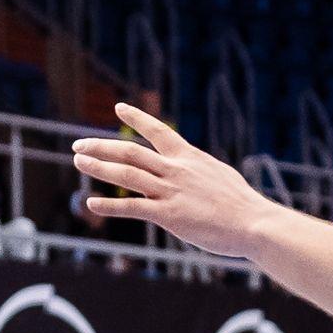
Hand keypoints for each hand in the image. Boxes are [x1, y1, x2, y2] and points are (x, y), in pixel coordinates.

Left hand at [70, 105, 275, 258]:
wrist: (254, 224)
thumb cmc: (242, 206)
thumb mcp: (220, 176)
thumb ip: (200, 171)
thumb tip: (195, 168)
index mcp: (189, 158)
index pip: (159, 131)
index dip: (137, 118)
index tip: (119, 108)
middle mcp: (176, 170)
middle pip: (131, 152)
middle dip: (101, 147)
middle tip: (79, 145)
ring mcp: (171, 191)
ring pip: (126, 175)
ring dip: (99, 168)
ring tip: (79, 163)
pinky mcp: (170, 215)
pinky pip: (133, 207)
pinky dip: (110, 205)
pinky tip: (91, 204)